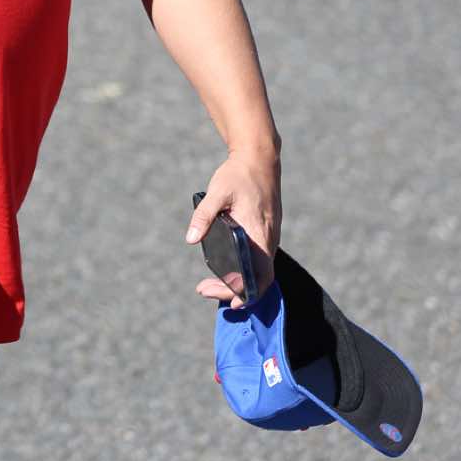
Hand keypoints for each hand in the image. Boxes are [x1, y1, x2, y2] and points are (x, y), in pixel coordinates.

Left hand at [186, 149, 281, 307]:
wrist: (260, 158)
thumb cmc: (238, 175)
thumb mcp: (217, 192)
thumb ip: (203, 216)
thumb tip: (191, 239)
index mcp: (259, 234)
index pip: (260, 276)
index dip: (247, 293)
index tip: (229, 302)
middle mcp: (269, 239)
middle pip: (258, 279)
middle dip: (232, 290)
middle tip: (203, 290)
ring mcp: (269, 236)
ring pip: (258, 270)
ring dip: (237, 280)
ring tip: (209, 283)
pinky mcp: (266, 231)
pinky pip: (259, 259)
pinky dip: (244, 269)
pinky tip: (225, 269)